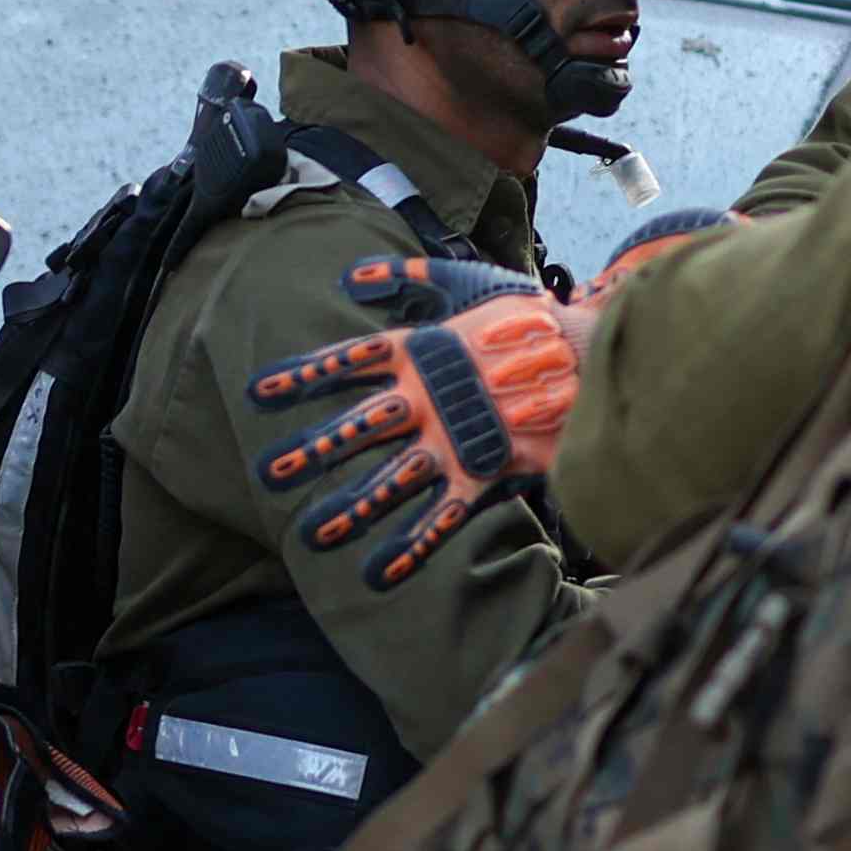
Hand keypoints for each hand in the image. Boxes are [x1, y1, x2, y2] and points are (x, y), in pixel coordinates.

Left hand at [244, 253, 585, 584]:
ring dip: (354, 505)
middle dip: (315, 448)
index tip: (257, 391)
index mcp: (422, 352)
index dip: (303, 375)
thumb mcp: (467, 283)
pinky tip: (382, 573)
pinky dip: (415, 545)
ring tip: (312, 534)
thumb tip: (351, 277)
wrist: (593, 353)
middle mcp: (430, 398)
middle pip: (361, 425)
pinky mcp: (485, 470)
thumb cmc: (526, 316)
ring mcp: (456, 437)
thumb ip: (409, 280)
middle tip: (267, 471)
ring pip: (395, 477)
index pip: (350, 362)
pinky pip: (445, 515)